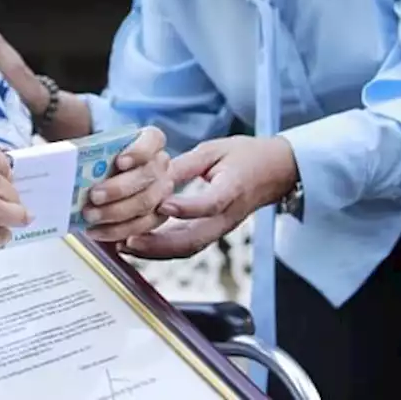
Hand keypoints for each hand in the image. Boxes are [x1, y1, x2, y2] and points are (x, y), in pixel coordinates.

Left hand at [81, 127, 174, 243]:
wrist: (108, 176)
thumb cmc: (102, 159)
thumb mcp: (96, 150)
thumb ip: (90, 153)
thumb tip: (67, 162)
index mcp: (151, 140)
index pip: (153, 140)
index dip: (138, 152)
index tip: (119, 162)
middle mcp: (161, 164)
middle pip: (147, 176)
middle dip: (119, 188)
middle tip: (94, 196)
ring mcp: (162, 190)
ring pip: (146, 203)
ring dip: (115, 213)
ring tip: (90, 216)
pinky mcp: (158, 215)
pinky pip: (142, 226)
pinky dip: (118, 230)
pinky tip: (97, 231)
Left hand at [119, 136, 297, 259]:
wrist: (276, 172)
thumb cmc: (247, 157)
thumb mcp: (216, 150)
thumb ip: (187, 163)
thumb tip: (156, 172)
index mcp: (232, 189)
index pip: (211, 204)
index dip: (187, 207)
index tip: (162, 205)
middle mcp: (226, 216)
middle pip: (194, 239)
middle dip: (158, 244)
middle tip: (128, 240)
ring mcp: (220, 228)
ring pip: (188, 249)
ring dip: (155, 251)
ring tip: (125, 246)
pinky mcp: (213, 232)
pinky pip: (187, 246)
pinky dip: (161, 249)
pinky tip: (138, 244)